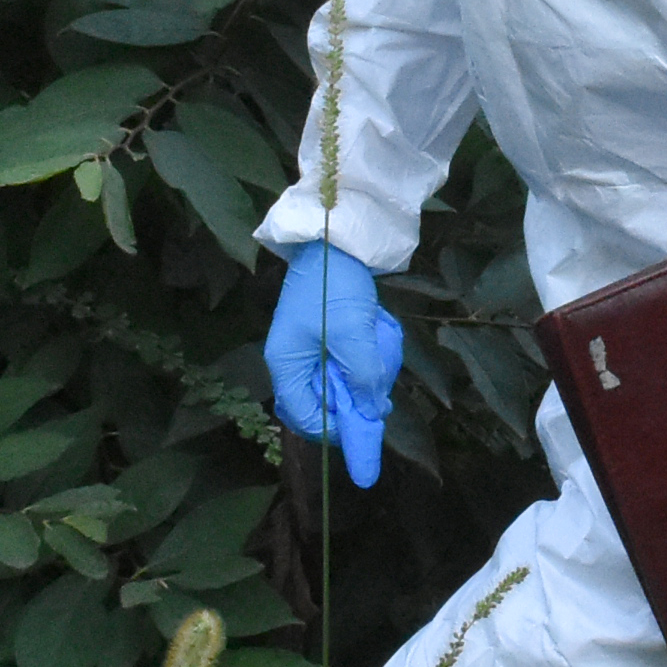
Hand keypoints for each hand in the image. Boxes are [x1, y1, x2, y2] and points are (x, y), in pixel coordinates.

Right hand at [264, 241, 403, 485]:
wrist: (335, 238)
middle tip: (379, 393)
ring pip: (338, 381)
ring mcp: (308, 347)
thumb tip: (372, 411)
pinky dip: (364, 354)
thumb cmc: (335, 288)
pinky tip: (377, 333)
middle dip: (353, 399)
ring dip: (364, 373)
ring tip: (380, 349)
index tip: (365, 426)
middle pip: (321, 402)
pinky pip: (346, 360)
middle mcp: (292, 361)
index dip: (334, 428)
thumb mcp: (353, 335)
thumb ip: (363, 377)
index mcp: (286, 364)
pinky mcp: (324, 334)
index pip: (304, 416)